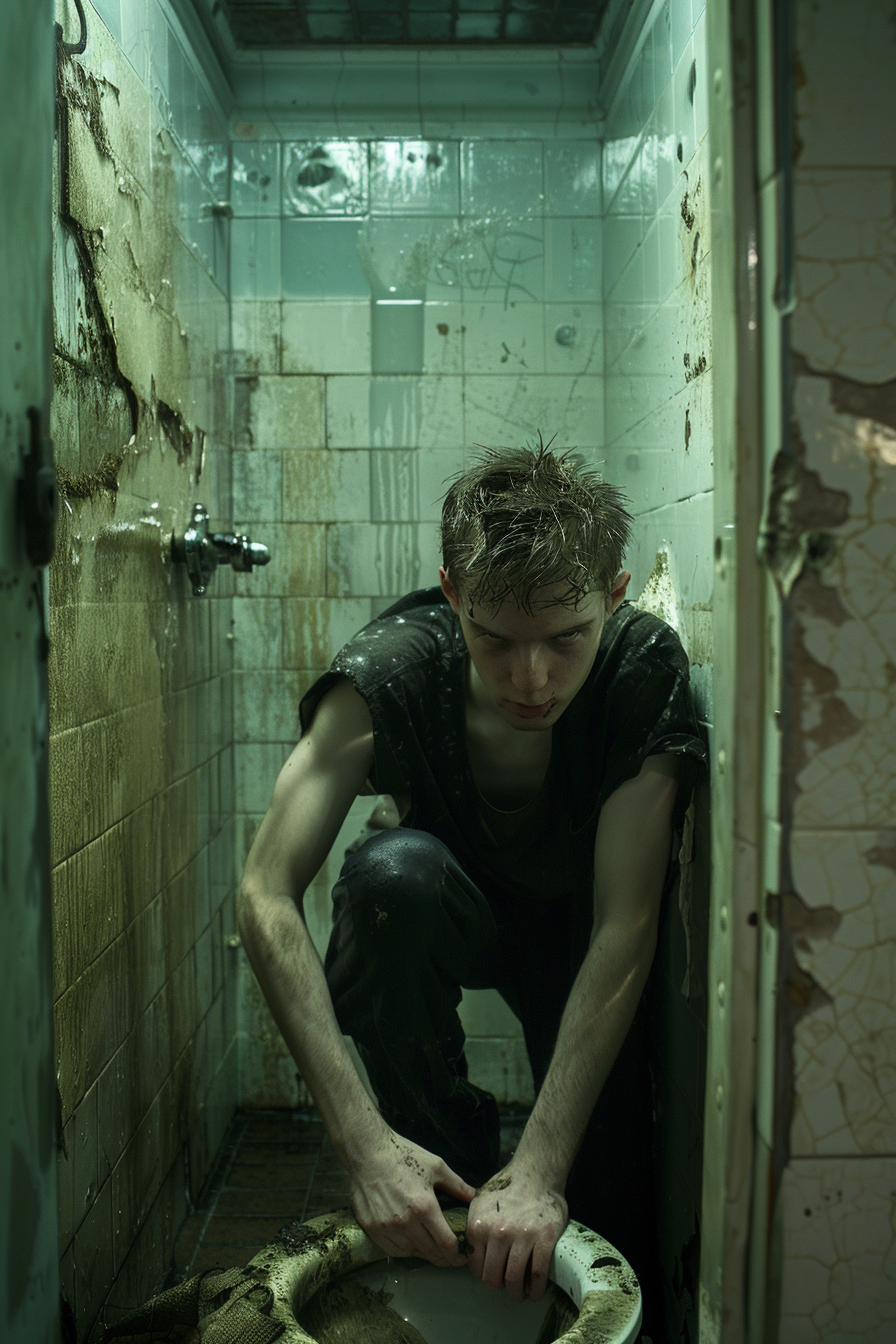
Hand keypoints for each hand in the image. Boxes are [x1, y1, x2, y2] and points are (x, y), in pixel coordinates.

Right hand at [349, 1128, 476, 1267]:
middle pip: (430, 1252)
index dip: (458, 1253)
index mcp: (424, 1206)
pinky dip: (406, 1251)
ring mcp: (386, 1227)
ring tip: (435, 1253)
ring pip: (412, 1253)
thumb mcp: (436, 1165)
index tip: (464, 1255)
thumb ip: (456, 1184)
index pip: (446, 1243)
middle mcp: (405, 1221)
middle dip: (446, 1259)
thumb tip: (472, 1197)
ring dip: (426, 1255)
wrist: (368, 1152)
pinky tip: (413, 1247)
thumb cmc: (403, 1155)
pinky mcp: (372, 1228)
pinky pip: (393, 1249)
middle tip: (453, 1259)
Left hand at [465, 1162, 567, 1302]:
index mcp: (478, 1225)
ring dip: (516, 1293)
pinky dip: (536, 1289)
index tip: (491, 1275)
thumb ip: (473, 1227)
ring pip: (513, 1279)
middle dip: (499, 1286)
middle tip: (505, 1287)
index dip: (483, 1274)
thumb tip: (465, 1252)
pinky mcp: (544, 1238)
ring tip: (520, 1294)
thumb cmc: (507, 1189)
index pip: (475, 1266)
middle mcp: (497, 1232)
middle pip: (492, 1277)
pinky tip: (535, 1292)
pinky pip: (537, 1273)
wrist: (536, 1173)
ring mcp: (521, 1235)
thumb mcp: (479, 1202)